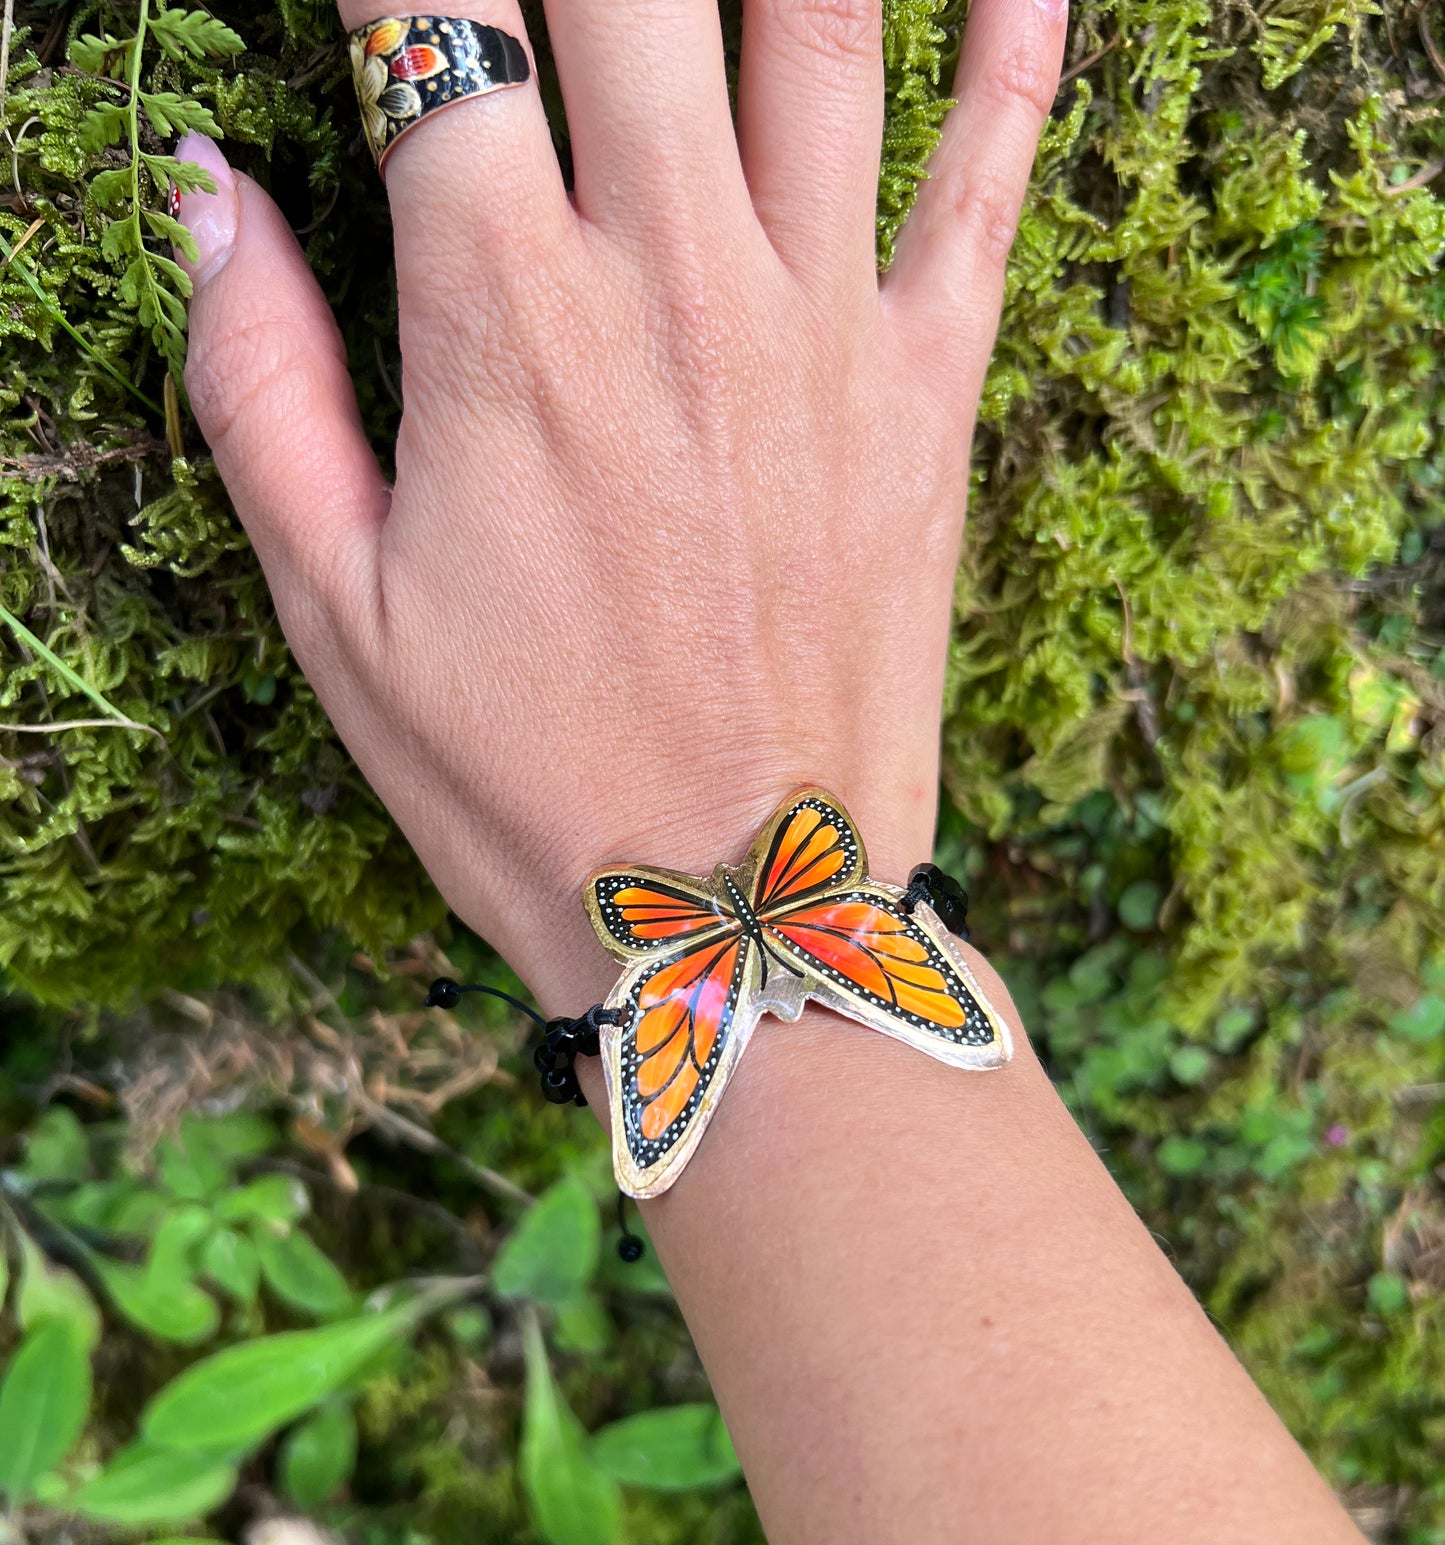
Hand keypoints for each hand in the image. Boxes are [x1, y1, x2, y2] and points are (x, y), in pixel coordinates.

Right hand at [175, 0, 1066, 1012]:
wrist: (735, 914)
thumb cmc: (522, 780)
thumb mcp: (335, 611)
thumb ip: (256, 382)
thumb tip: (203, 188)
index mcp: (506, 323)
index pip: (436, 19)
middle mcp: (675, 280)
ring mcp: (824, 324)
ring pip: (821, 19)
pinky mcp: (927, 388)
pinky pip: (992, 172)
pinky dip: (1015, 42)